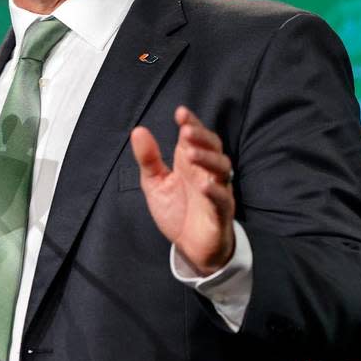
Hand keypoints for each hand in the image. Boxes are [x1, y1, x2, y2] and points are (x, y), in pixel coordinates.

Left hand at [130, 106, 235, 275]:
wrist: (190, 248)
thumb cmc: (177, 211)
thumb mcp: (155, 183)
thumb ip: (148, 158)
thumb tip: (138, 130)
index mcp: (191, 163)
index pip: (197, 137)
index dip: (191, 124)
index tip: (180, 112)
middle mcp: (207, 173)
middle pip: (213, 148)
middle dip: (201, 137)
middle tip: (185, 131)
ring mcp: (217, 192)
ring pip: (222, 169)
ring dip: (207, 159)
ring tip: (190, 154)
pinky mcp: (221, 214)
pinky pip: (223, 200)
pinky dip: (215, 191)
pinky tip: (204, 185)